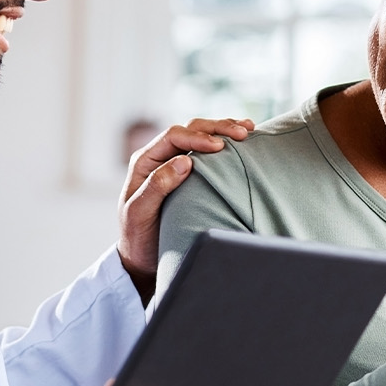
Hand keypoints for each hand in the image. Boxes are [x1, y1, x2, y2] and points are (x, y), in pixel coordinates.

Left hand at [118, 118, 253, 301]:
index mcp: (144, 161)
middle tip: (243, 133)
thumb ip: (157, 185)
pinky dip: (224, 143)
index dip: (197, 137)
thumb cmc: (137, 237)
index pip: (173, 137)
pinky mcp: (188, 173)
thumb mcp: (140, 213)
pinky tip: (242, 142)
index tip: (220, 146)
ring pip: (200, 135)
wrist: (140, 256)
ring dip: (223, 130)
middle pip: (189, 129)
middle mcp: (159, 157)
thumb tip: (184, 161)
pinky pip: (206, 152)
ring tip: (248, 129)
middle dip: (217, 128)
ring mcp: (173, 163)